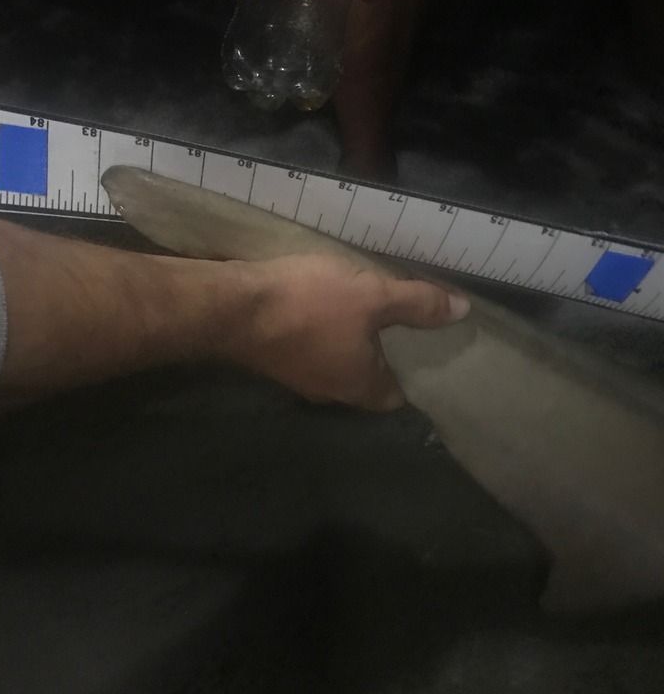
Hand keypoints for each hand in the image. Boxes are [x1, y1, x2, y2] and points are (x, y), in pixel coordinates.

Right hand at [233, 253, 468, 411]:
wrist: (231, 307)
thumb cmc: (310, 306)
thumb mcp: (372, 296)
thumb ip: (417, 304)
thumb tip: (462, 311)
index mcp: (360, 387)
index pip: (397, 397)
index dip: (414, 376)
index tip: (427, 349)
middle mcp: (329, 392)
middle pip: (366, 381)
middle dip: (382, 356)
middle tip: (402, 324)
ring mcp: (296, 377)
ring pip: (334, 364)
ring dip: (348, 342)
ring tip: (364, 309)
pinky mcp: (271, 358)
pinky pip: (308, 348)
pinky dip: (319, 332)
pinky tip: (321, 305)